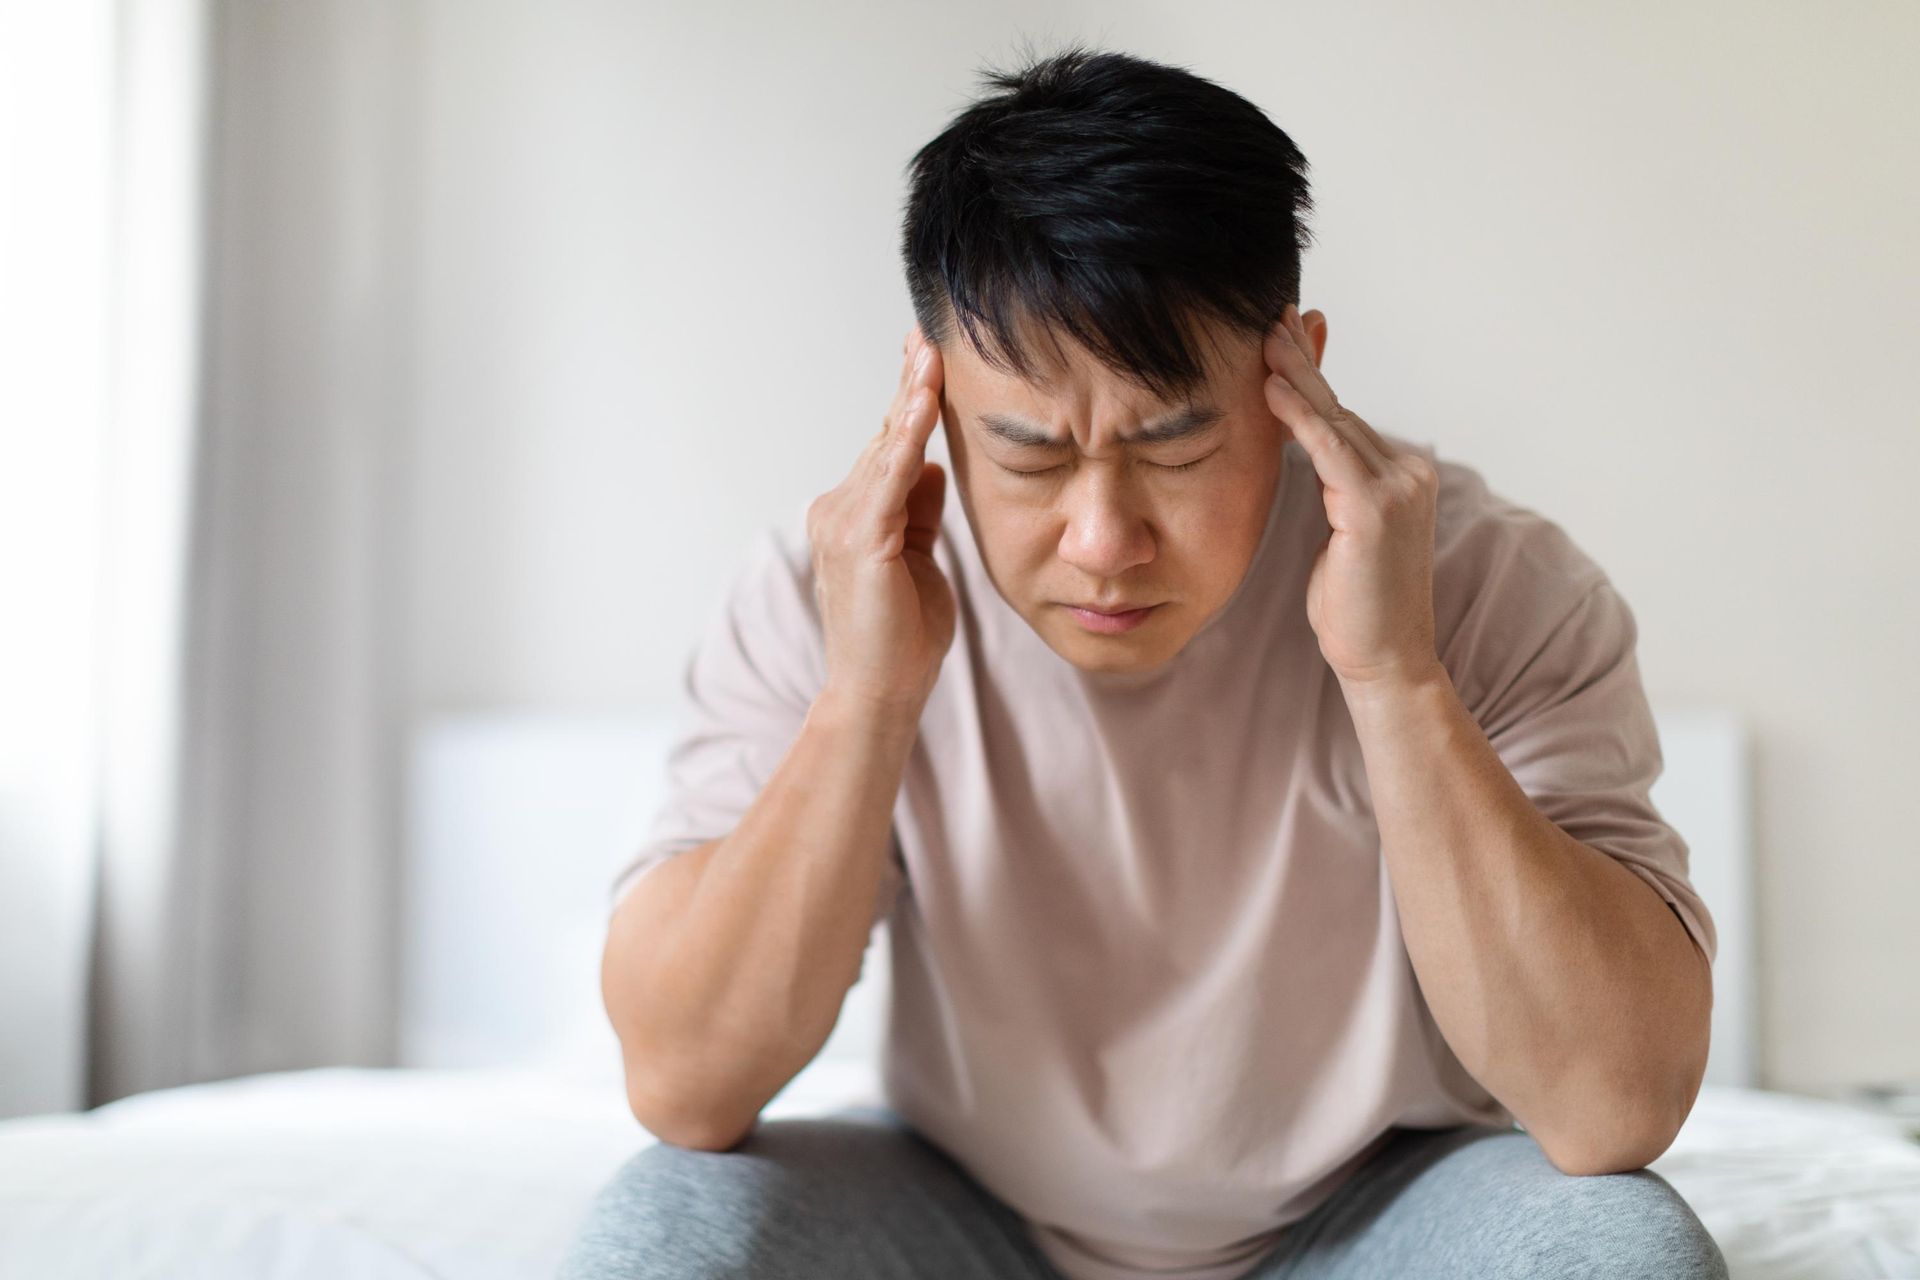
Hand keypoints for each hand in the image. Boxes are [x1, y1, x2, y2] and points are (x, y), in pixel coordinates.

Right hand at [807, 324, 956, 716]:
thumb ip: (922, 512)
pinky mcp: (860, 540)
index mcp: (854, 517)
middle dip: (909, 387)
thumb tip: (935, 466)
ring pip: (885, 449)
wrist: (882, 692)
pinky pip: (890, 478)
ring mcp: (843, 524)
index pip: (887, 449)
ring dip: (910, 399)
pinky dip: (908, 438)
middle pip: (884, 438)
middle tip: (928, 336)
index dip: (909, 404)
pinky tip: (924, 404)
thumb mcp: (921, 560)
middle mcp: (838, 512)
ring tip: (930, 354)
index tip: (927, 357)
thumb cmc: (902, 638)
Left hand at [1263, 305, 1442, 693]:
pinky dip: (1299, 416)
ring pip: (1335, 420)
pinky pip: (1330, 449)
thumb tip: (1304, 446)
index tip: (1283, 335)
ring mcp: (1399, 487)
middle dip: (1302, 361)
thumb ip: (1329, 485)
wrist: (1385, 661)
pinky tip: (1271, 388)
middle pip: (1339, 408)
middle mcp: (1408, 472)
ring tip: (1263, 337)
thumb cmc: (1354, 608)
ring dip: (1295, 375)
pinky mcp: (1377, 508)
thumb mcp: (1337, 533)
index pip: (1343, 417)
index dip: (1310, 376)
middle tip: (1270, 316)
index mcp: (1402, 476)